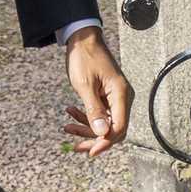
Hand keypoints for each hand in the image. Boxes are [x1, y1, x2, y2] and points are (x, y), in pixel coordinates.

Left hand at [62, 26, 132, 158]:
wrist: (83, 39)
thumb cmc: (84, 58)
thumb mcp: (85, 85)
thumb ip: (94, 110)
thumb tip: (102, 133)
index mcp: (121, 94)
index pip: (119, 128)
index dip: (105, 142)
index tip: (89, 151)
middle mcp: (123, 98)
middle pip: (113, 130)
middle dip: (93, 138)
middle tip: (74, 145)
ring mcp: (116, 98)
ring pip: (105, 124)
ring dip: (87, 128)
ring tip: (67, 126)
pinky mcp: (108, 97)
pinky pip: (101, 115)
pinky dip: (86, 117)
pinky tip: (71, 112)